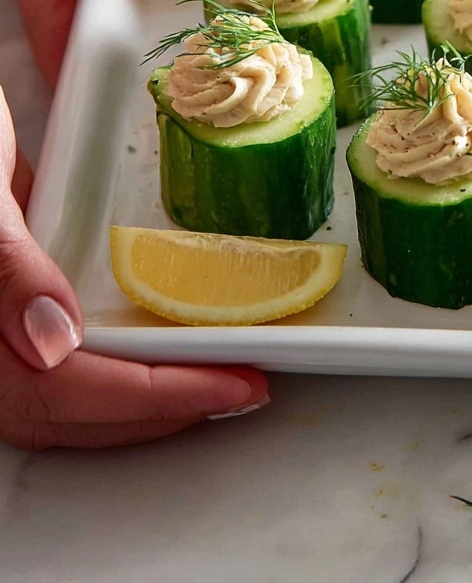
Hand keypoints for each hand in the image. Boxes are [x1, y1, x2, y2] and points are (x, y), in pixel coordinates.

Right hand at [0, 84, 268, 449]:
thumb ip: (6, 266)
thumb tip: (56, 345)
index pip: (58, 392)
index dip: (149, 401)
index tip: (231, 385)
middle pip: (66, 409)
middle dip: (160, 409)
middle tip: (245, 386)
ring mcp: (3, 306)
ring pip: (67, 383)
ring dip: (145, 390)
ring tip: (221, 373)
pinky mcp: (22, 277)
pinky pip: (71, 340)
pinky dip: (124, 350)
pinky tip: (171, 330)